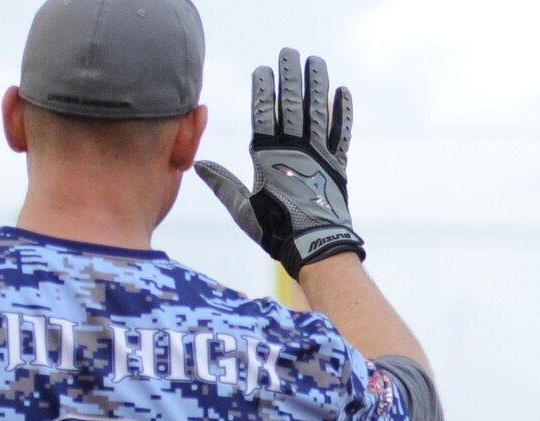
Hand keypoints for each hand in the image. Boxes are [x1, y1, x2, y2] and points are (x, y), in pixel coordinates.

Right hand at [195, 49, 364, 277]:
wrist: (314, 248)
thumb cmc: (275, 232)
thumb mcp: (243, 210)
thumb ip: (223, 184)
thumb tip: (197, 166)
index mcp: (269, 158)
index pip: (264, 114)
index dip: (263, 90)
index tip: (263, 70)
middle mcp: (294, 150)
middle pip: (292, 104)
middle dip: (290, 76)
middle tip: (289, 53)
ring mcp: (318, 155)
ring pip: (317, 111)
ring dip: (317, 83)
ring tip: (315, 61)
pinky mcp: (337, 165)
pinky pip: (341, 133)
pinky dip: (342, 112)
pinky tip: (341, 92)